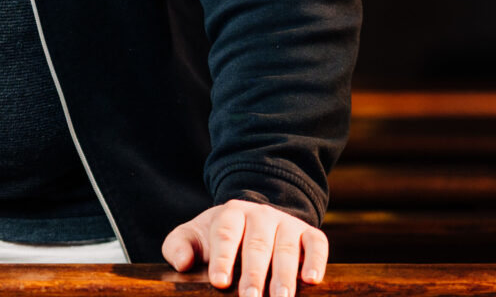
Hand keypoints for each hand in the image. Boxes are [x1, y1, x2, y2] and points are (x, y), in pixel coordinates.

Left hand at [162, 200, 328, 296]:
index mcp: (230, 213)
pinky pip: (317, 244)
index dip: (222, 259)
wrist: (253, 220)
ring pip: (287, 248)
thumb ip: (178, 246)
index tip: (219, 282)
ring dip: (285, 275)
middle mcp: (260, 215)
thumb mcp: (194, 236)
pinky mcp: (309, 233)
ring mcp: (287, 223)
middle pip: (257, 245)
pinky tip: (312, 280)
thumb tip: (183, 263)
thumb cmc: (218, 237)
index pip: (225, 235)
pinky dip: (316, 261)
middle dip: (254, 274)